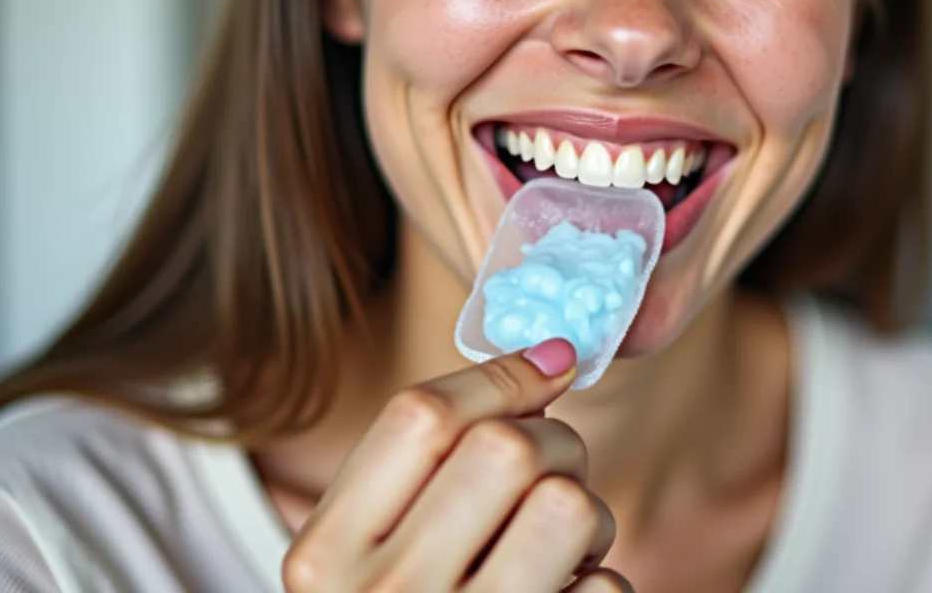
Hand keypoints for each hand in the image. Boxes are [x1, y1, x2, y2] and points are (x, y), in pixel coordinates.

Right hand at [282, 339, 632, 592]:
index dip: (502, 375)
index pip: (420, 415)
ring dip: (586, 516)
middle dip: (554, 444)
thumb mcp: (368, 561)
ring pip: (568, 507)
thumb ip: (427, 469)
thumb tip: (546, 360)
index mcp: (324, 557)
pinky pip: (606, 586)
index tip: (550, 363)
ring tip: (560, 549)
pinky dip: (601, 585)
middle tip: (551, 475)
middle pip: (506, 449)